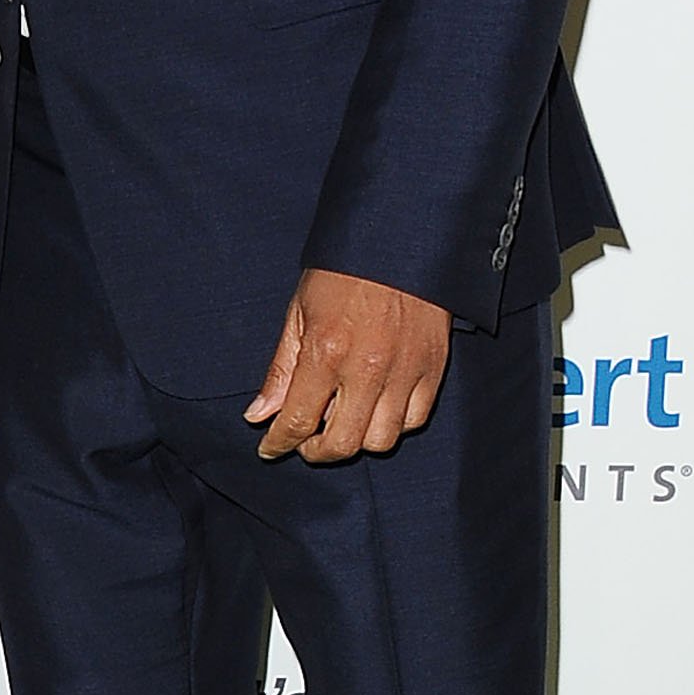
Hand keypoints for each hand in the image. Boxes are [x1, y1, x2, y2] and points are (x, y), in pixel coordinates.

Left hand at [246, 268, 451, 462]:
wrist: (397, 242)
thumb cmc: (341, 274)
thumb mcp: (298, 313)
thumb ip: (281, 370)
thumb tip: (259, 415)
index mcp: (326, 351)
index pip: (299, 420)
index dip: (279, 442)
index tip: (269, 447)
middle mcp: (367, 368)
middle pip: (343, 443)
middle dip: (317, 452)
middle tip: (305, 442)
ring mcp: (405, 372)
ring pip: (381, 440)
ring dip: (355, 440)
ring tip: (339, 422)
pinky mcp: (434, 369)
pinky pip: (414, 420)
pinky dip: (391, 425)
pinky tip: (374, 409)